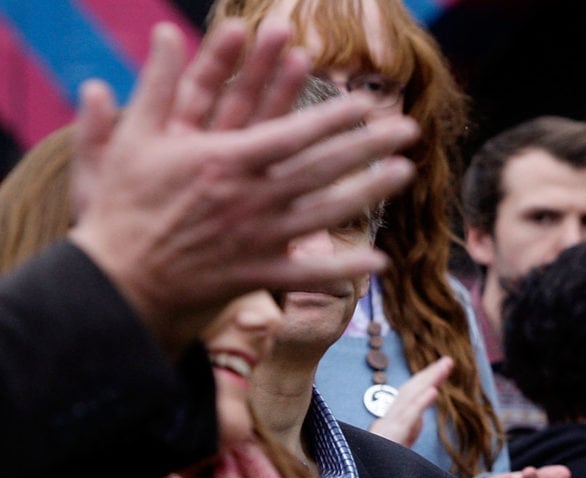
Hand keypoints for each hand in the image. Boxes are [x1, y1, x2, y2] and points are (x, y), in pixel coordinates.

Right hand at [69, 19, 418, 358]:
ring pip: (325, 213)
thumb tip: (166, 32)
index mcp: (225, 161)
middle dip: (368, 146)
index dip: (334, 118)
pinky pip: (308, 272)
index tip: (368, 103)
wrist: (116, 277)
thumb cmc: (126, 204)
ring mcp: (257, 238)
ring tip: (405, 173)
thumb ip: (158, 84)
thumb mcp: (137, 137)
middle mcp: (250, 198)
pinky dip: (343, 268)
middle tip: (409, 129)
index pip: (292, 132)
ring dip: (369, 192)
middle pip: (322, 168)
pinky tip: (379, 260)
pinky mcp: (257, 274)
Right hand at [369, 358, 451, 447]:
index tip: (441, 368)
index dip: (424, 380)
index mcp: (391, 420)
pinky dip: (420, 403)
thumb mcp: (397, 447)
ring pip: (410, 398)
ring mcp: (389, 426)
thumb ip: (408, 431)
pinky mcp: (391, 436)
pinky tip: (433, 391)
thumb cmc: (379, 465)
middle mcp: (389, 418)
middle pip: (411, 390)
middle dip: (430, 374)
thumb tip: (420, 418)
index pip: (410, 395)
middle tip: (449, 361)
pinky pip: (407, 417)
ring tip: (445, 366)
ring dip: (428, 380)